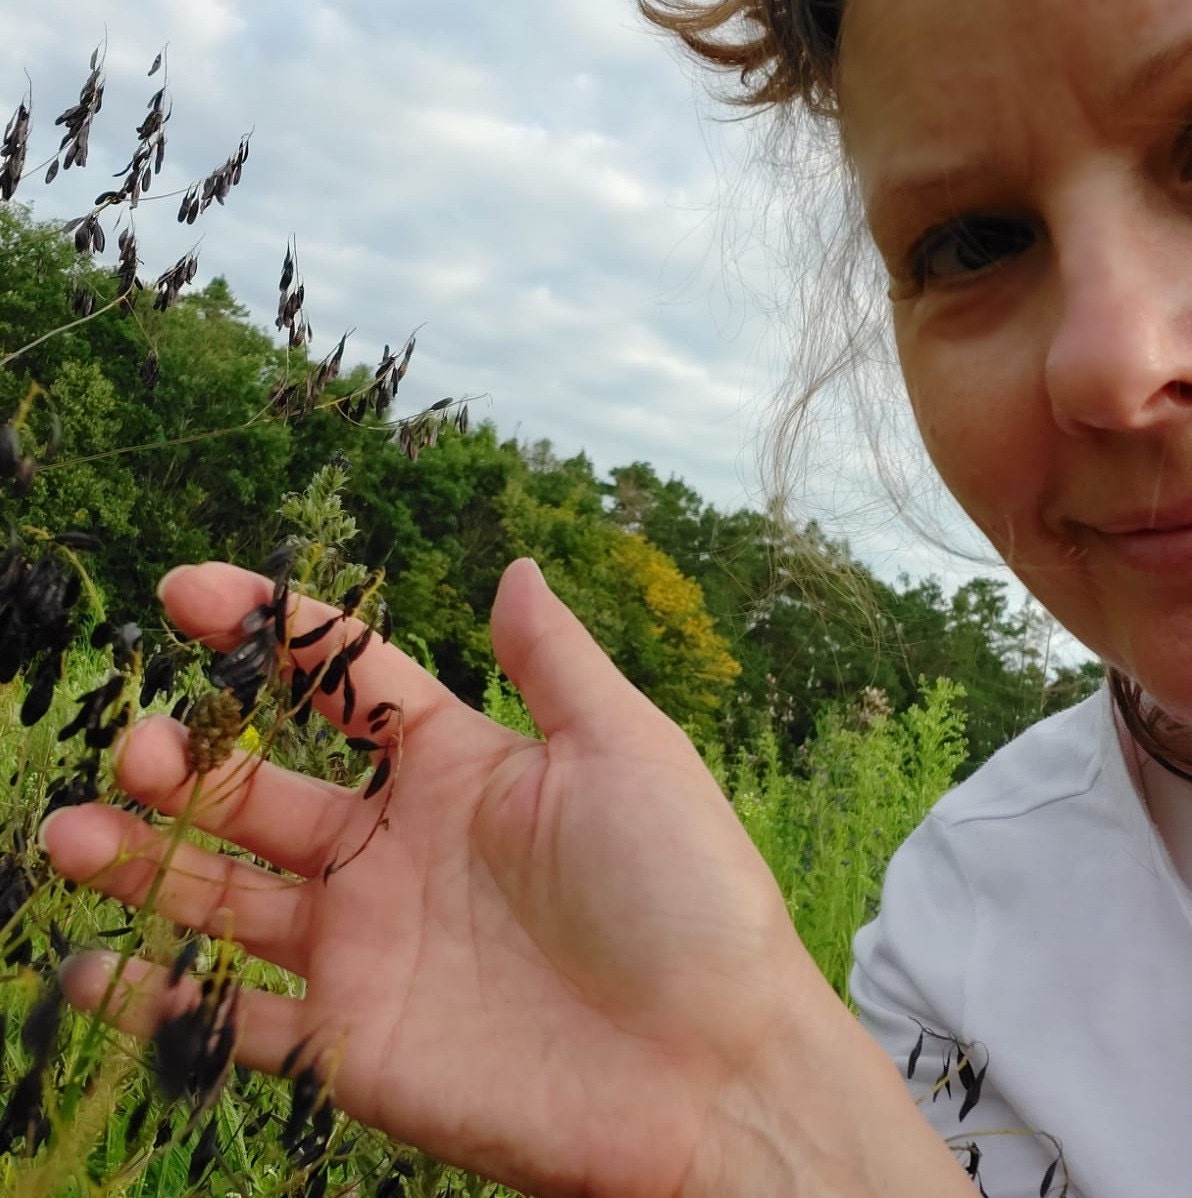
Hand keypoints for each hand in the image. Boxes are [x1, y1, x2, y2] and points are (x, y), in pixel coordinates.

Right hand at [41, 559, 823, 1194]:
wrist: (707, 1071)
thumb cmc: (684, 892)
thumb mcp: (625, 750)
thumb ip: (554, 662)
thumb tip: (516, 565)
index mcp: (457, 767)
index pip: (341, 680)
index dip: (266, 631)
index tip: (185, 590)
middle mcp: (399, 847)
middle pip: (262, 789)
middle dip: (188, 760)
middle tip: (141, 749)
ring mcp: (370, 943)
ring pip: (227, 893)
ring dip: (144, 862)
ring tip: (71, 835)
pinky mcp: (354, 1040)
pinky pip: (235, 1021)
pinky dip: (159, 1003)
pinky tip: (86, 970)